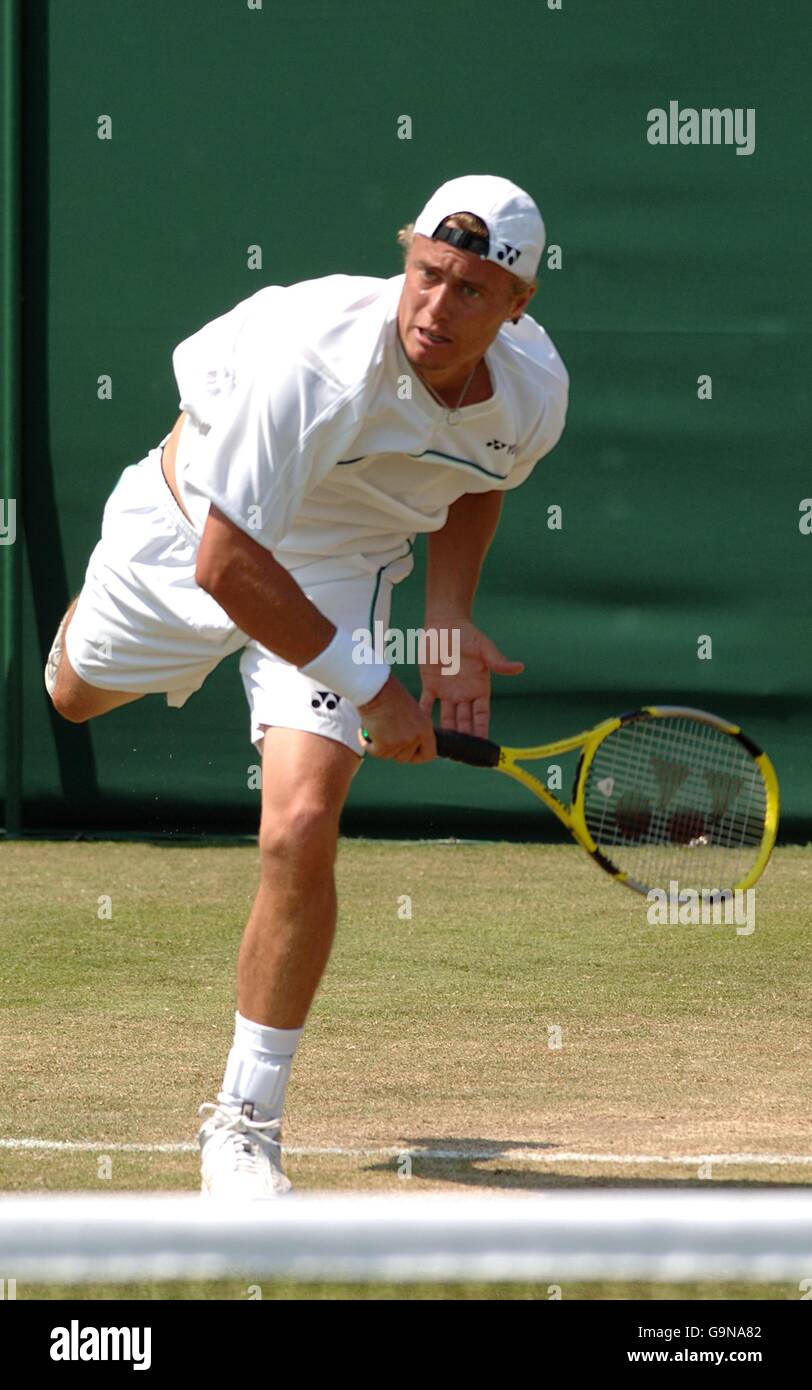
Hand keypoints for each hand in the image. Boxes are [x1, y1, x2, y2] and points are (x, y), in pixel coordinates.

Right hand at [357, 673, 436, 762]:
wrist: (375, 689)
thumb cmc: (391, 696)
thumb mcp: (413, 712)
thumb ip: (415, 729)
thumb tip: (411, 746)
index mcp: (426, 728)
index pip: (429, 755)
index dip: (418, 757)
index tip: (409, 755)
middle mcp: (415, 737)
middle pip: (405, 758)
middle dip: (394, 751)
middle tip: (385, 739)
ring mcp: (400, 742)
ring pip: (388, 756)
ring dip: (380, 746)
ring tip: (376, 730)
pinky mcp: (384, 744)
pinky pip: (374, 752)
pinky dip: (367, 744)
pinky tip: (365, 732)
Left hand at [418, 618, 523, 737]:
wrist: (444, 624)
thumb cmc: (467, 634)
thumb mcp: (484, 647)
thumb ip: (498, 661)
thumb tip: (519, 667)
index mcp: (479, 687)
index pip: (481, 714)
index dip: (481, 729)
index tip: (482, 744)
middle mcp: (464, 693)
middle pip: (465, 720)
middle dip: (464, 736)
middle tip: (462, 754)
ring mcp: (447, 691)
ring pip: (447, 717)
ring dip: (446, 730)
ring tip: (444, 748)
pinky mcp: (430, 685)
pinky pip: (427, 704)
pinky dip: (425, 714)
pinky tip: (422, 727)